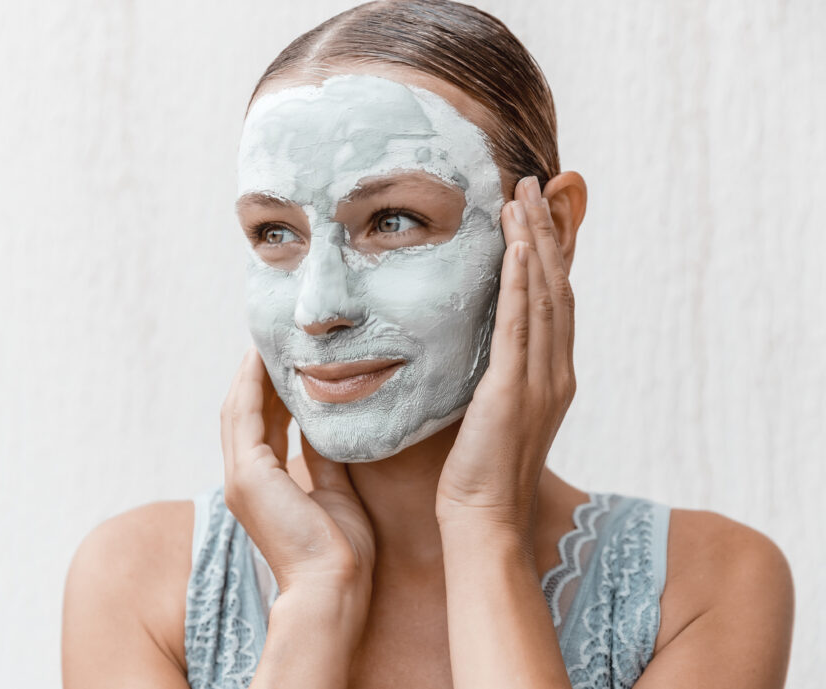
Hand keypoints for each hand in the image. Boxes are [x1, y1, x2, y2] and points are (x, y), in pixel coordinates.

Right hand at [220, 348, 374, 627]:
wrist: (333, 588)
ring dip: (251, 371)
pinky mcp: (248, 474)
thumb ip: (326, 457)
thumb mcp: (336, 492)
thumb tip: (330, 423)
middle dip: (257, 373)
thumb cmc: (341, 551)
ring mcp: (241, 477)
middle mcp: (245, 479)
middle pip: (245, 411)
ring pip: (239, 409)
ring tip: (267, 338)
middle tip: (274, 338)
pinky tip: (262, 357)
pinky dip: (252, 383)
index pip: (262, 425)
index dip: (270, 390)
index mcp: (263, 486)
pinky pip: (246, 415)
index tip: (285, 360)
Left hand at [436, 176, 575, 537]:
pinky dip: (522, 281)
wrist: (483, 518)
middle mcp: (557, 372)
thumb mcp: (493, 413)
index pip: (555, 302)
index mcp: (552, 377)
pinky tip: (516, 245)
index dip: (550, 254)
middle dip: (546, 232)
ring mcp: (541, 380)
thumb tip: (475, 347)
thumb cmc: (479, 472)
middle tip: (531, 186)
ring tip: (521, 197)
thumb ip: (494, 376)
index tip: (534, 214)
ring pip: (544, 295)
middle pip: (557, 286)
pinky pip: (520, 324)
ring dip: (534, 242)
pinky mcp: (514, 389)